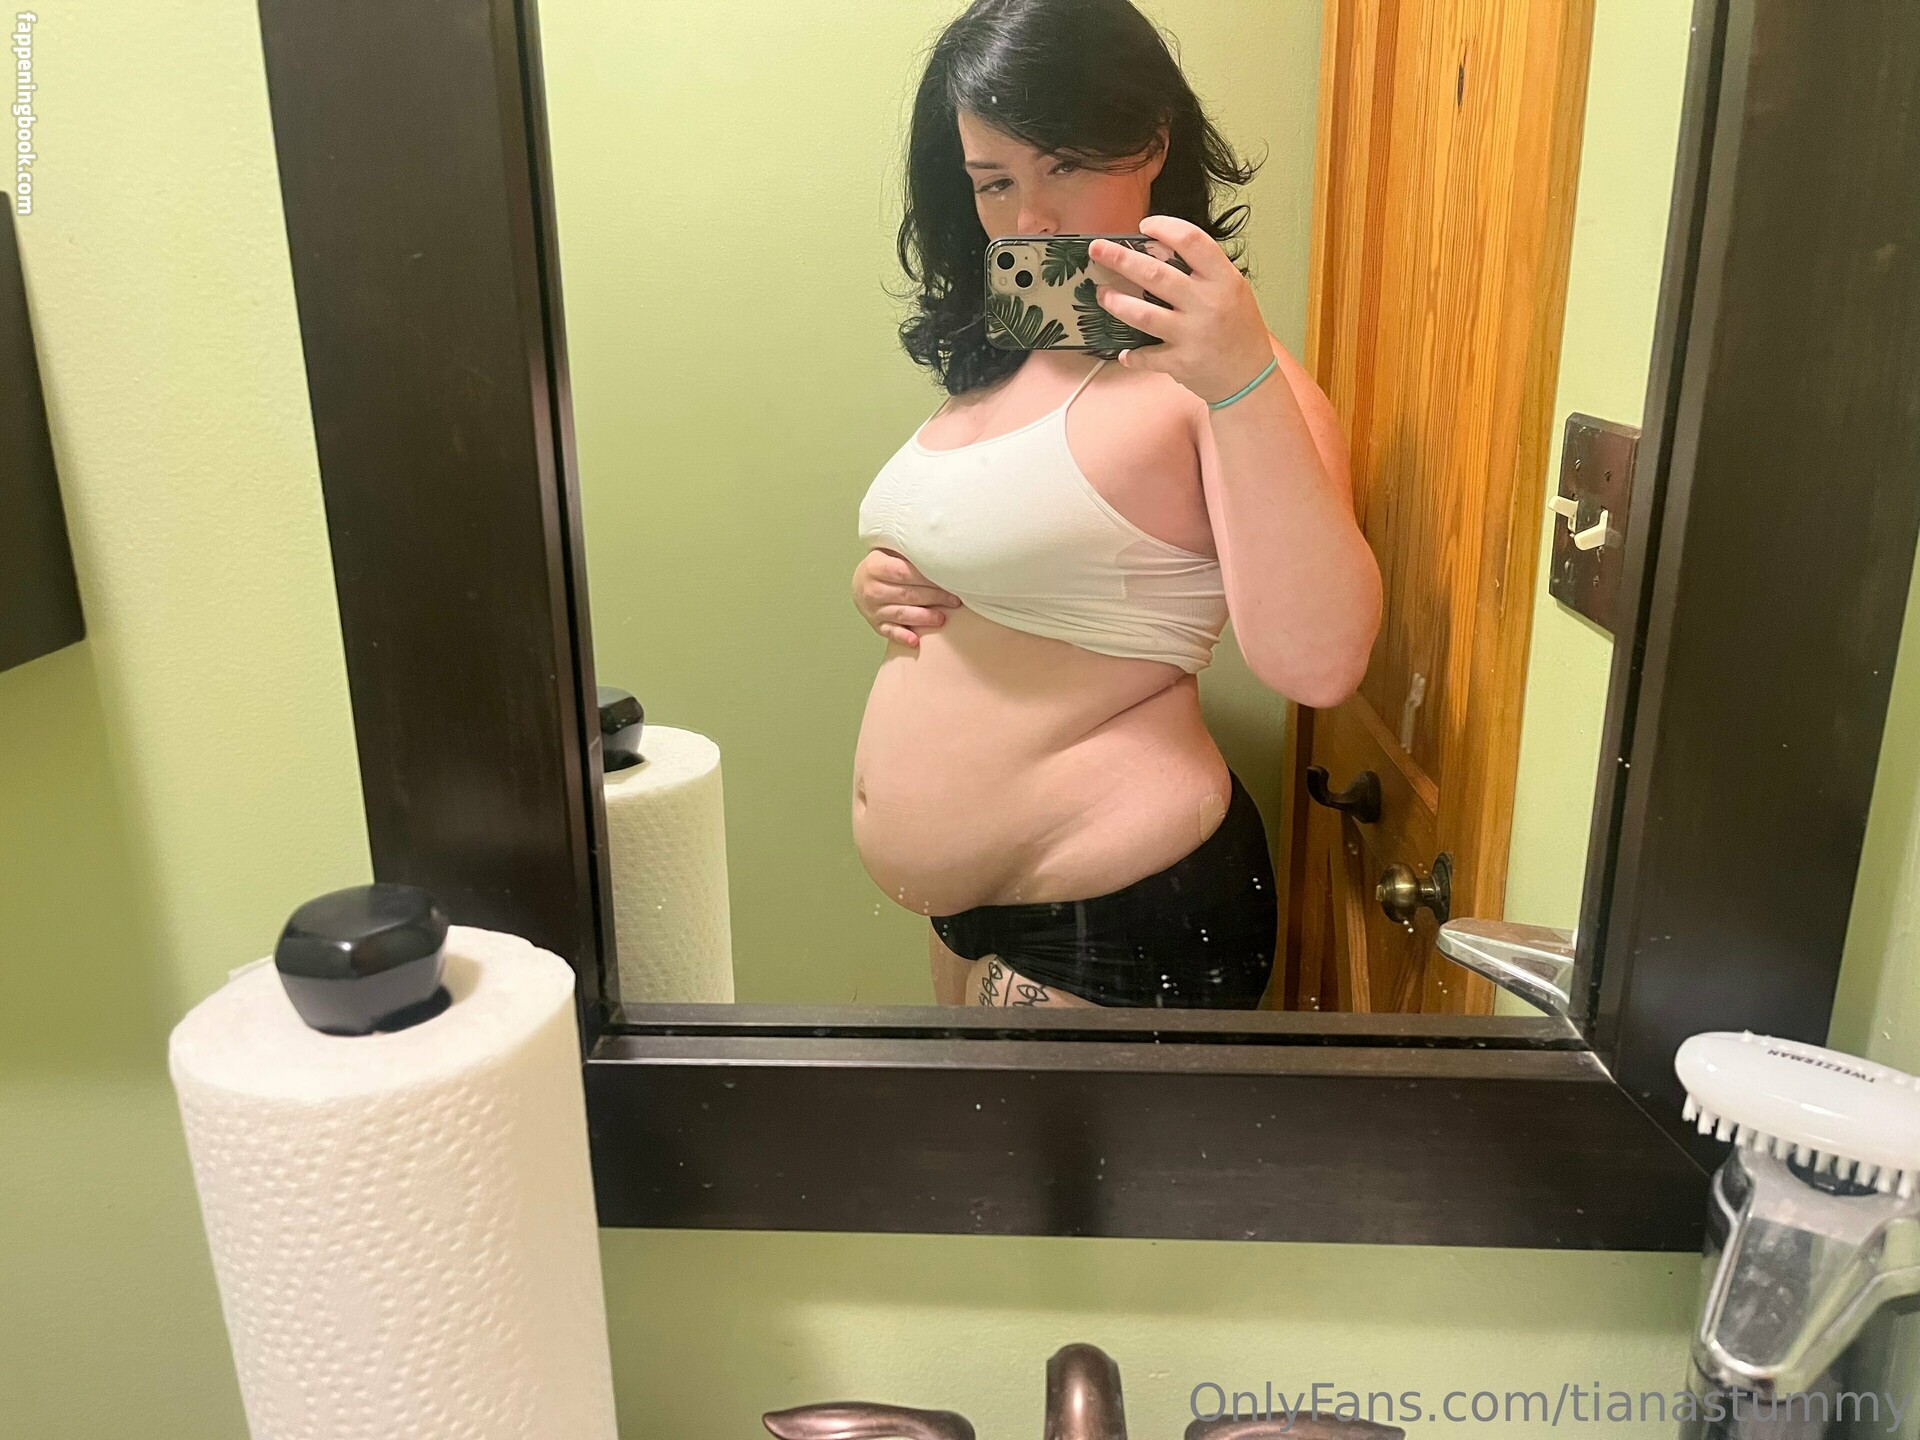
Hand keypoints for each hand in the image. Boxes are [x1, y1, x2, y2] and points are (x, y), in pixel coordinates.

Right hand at [852, 547, 960, 646]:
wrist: (861, 582)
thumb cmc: (884, 565)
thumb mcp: (890, 552)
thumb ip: (908, 552)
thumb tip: (939, 549)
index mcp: (875, 567)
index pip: (904, 572)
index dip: (927, 578)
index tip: (948, 580)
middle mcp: (872, 589)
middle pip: (906, 594)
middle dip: (933, 597)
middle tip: (954, 600)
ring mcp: (873, 609)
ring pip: (901, 614)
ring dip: (923, 617)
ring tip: (941, 618)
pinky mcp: (876, 625)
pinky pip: (890, 632)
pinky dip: (902, 636)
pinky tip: (915, 641)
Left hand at [1088, 216, 1276, 404]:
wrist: (1250, 378)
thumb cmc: (1238, 329)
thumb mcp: (1233, 291)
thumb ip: (1203, 272)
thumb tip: (1159, 250)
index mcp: (1223, 279)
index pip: (1192, 241)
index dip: (1165, 228)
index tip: (1145, 225)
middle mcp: (1208, 303)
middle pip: (1155, 274)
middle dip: (1120, 259)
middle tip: (1096, 250)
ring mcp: (1193, 334)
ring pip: (1143, 314)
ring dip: (1116, 302)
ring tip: (1101, 293)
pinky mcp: (1181, 363)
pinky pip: (1146, 356)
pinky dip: (1132, 356)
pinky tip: (1124, 353)